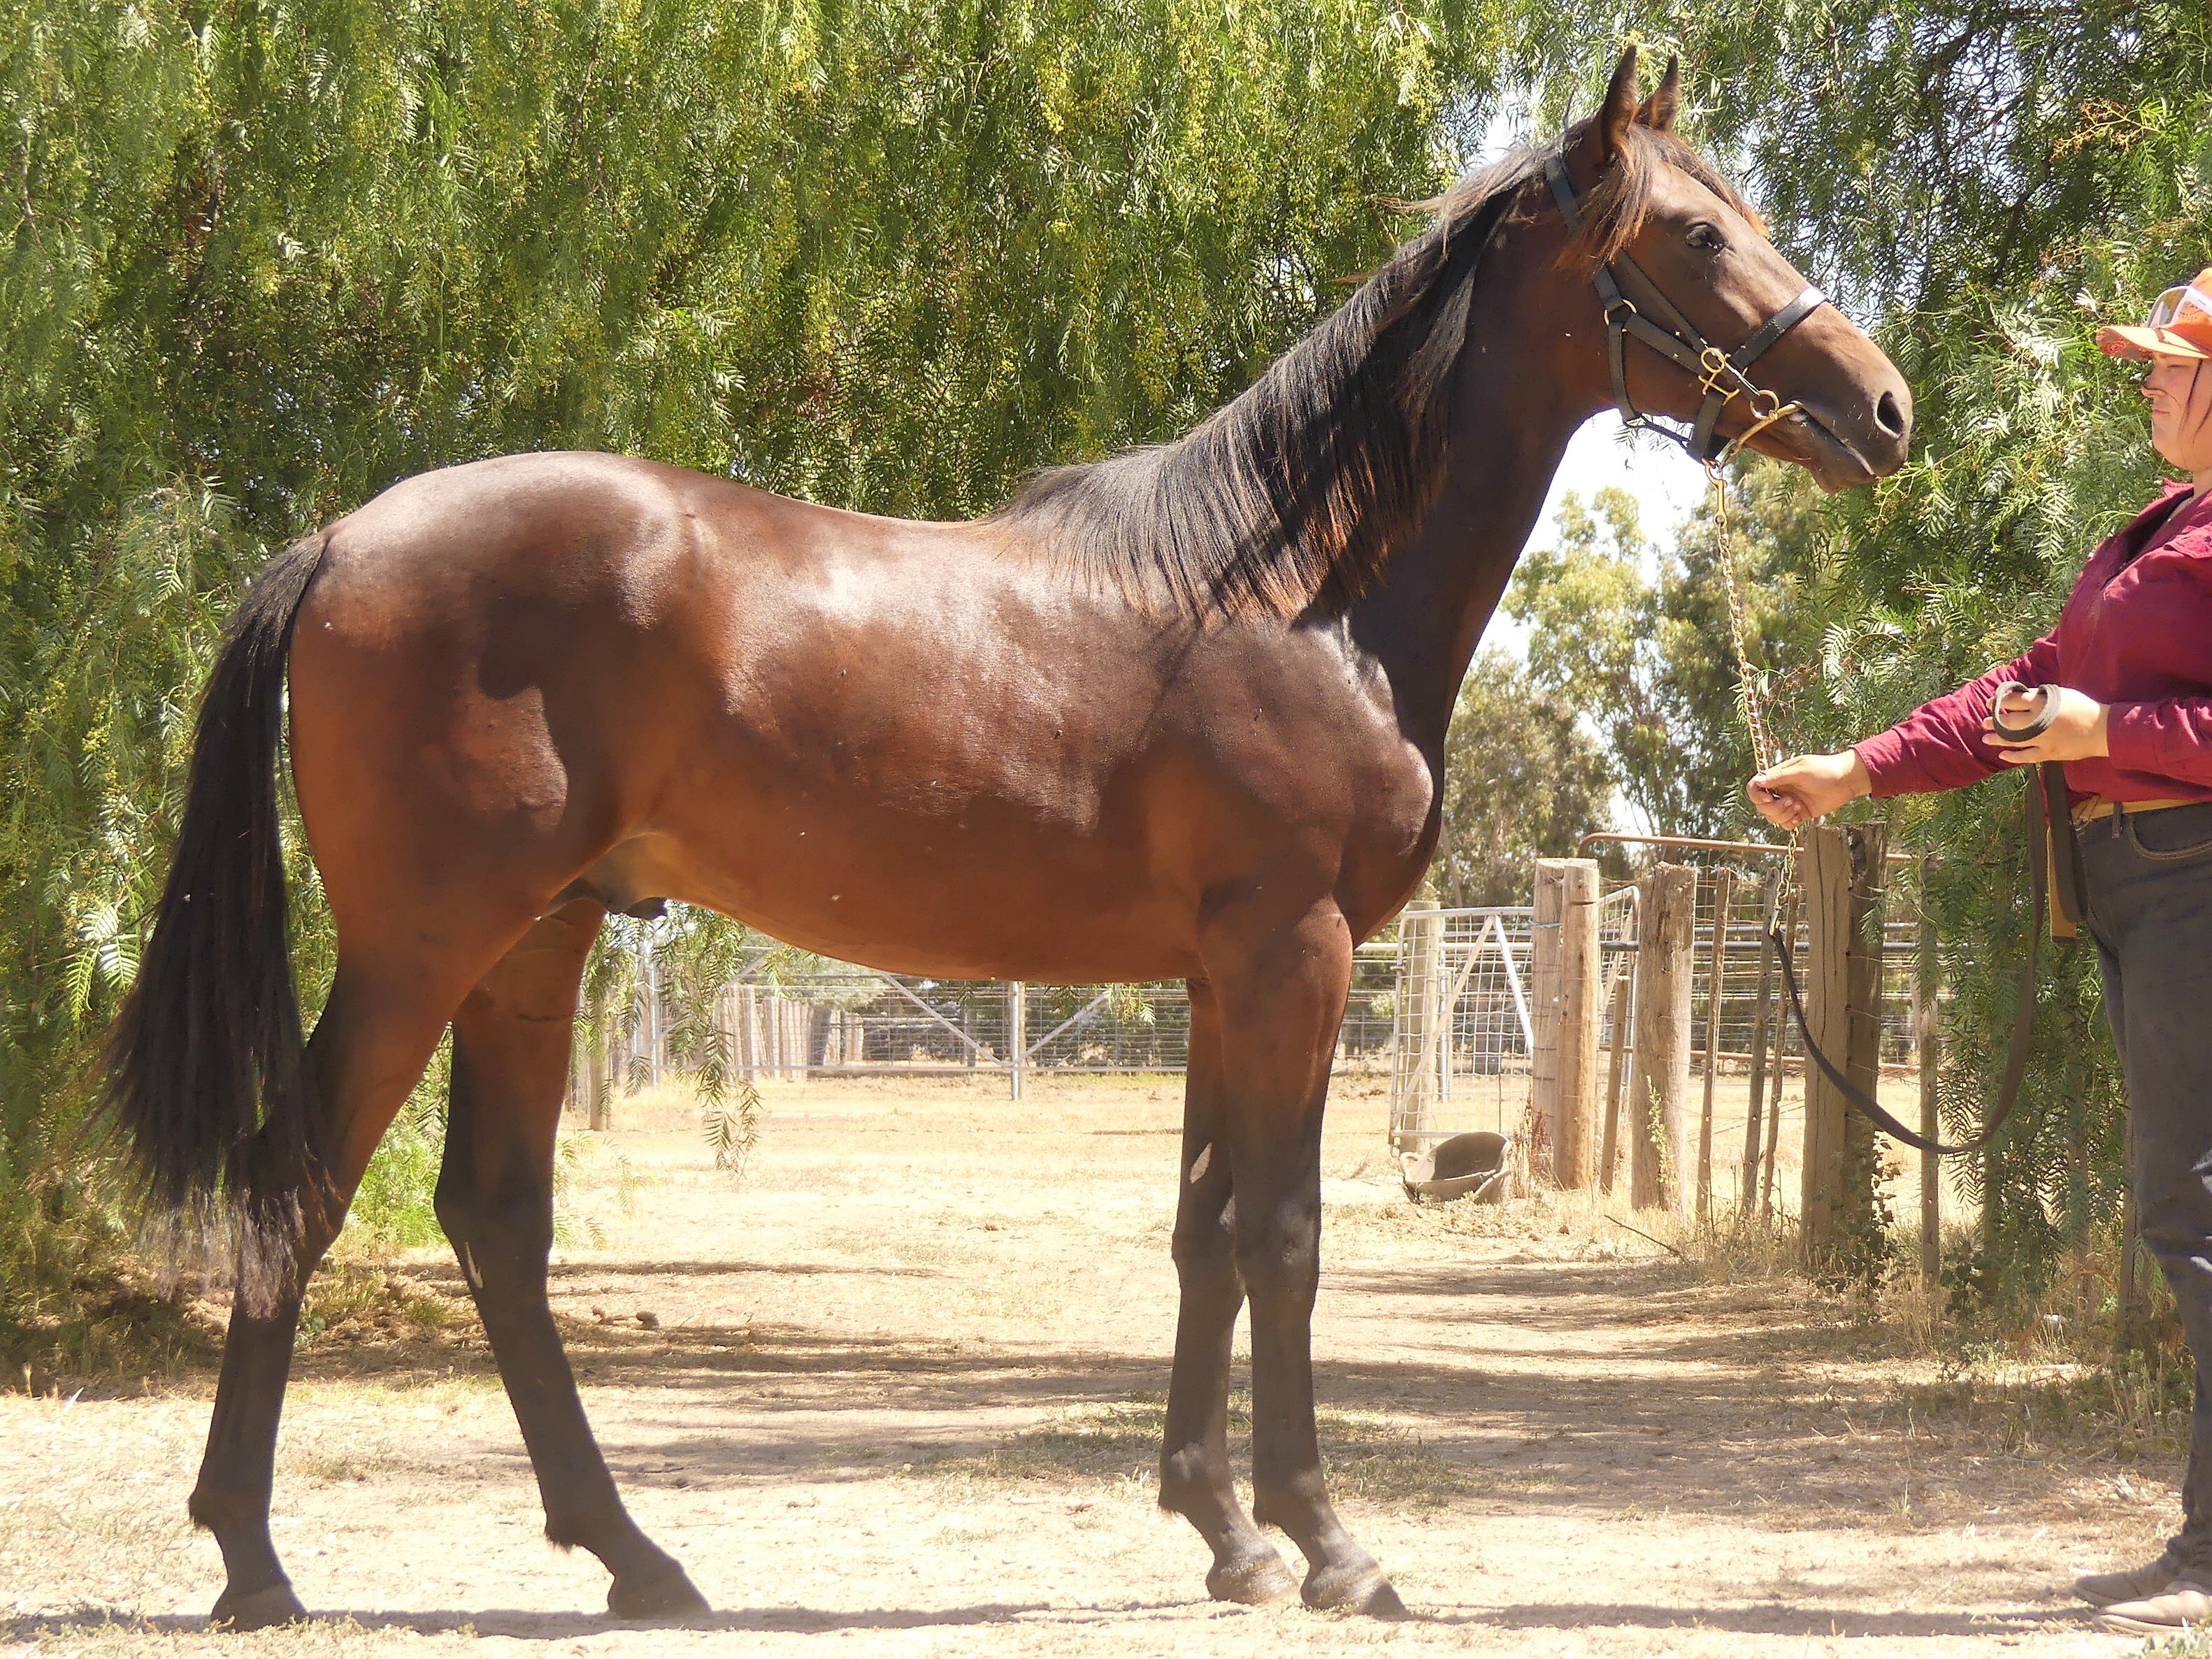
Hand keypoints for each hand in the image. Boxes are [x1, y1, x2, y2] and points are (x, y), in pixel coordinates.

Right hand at [1747, 750, 1870, 829]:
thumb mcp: (1801, 770)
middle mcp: (1781, 790)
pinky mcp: (1800, 813)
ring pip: (1772, 817)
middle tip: (1791, 802)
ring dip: (1783, 815)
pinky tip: (1800, 817)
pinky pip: (1785, 824)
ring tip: (1799, 807)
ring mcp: (1789, 802)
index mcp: (1778, 777)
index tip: (1769, 798)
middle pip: (1762, 806)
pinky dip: (1789, 824)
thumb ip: (1779, 776)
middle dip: (1775, 808)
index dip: (1757, 796)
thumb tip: (1759, 781)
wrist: (1847, 780)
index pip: (1755, 787)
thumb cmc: (1825, 769)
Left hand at [1980, 684, 2108, 763]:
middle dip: (1994, 722)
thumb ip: (2040, 695)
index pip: (2013, 701)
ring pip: (2013, 740)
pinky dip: (2013, 756)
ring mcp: (2043, 739)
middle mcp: (2039, 722)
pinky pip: (2027, 757)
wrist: (2103, 729)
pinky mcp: (2049, 753)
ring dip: (1997, 739)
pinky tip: (2002, 755)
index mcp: (2042, 704)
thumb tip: (2021, 696)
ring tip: (1985, 738)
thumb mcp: (2061, 695)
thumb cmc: (2083, 708)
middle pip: (2009, 722)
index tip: (1990, 703)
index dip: (1998, 701)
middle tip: (1985, 722)